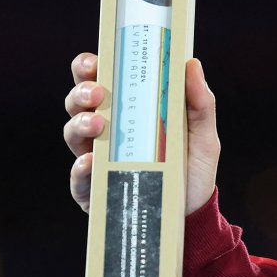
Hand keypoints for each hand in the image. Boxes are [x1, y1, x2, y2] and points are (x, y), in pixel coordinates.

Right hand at [62, 52, 221, 215]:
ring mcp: (97, 161)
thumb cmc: (194, 169)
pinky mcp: (94, 192)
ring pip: (73, 135)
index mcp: (128, 111)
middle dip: (81, 93)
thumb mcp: (203, 134)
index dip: (89, 67)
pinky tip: (90, 161)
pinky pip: (78, 178)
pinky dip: (81, 168)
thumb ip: (200, 103)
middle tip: (97, 93)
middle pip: (78, 104)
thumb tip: (192, 64)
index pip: (100, 82)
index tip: (94, 61)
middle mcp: (106, 133)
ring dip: (80, 124)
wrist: (194, 215)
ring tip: (97, 123)